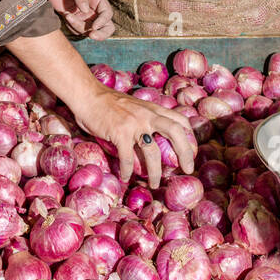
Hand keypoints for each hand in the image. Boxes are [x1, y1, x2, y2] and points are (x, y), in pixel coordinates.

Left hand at [44, 0, 114, 39]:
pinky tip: (65, 16)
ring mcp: (85, 16)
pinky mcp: (75, 20)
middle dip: (101, 34)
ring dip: (79, 27)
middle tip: (91, 35)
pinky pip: (77, 30)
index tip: (94, 27)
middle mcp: (94, 8)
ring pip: (89, 31)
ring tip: (67, 15)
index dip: (103, 21)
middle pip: (106, 26)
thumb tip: (86, 10)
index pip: (107, 13)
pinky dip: (72, 28)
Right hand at [69, 89, 196, 189]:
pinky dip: (127, 170)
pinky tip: (125, 177)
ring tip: (154, 184)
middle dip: (186, 152)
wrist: (88, 95)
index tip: (192, 152)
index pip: (180, 120)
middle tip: (188, 169)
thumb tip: (152, 138)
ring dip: (156, 171)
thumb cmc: (108, 103)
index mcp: (153, 108)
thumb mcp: (135, 105)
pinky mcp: (119, 133)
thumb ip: (146, 117)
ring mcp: (134, 124)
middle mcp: (148, 115)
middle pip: (176, 132)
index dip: (190, 137)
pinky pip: (127, 157)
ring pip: (153, 151)